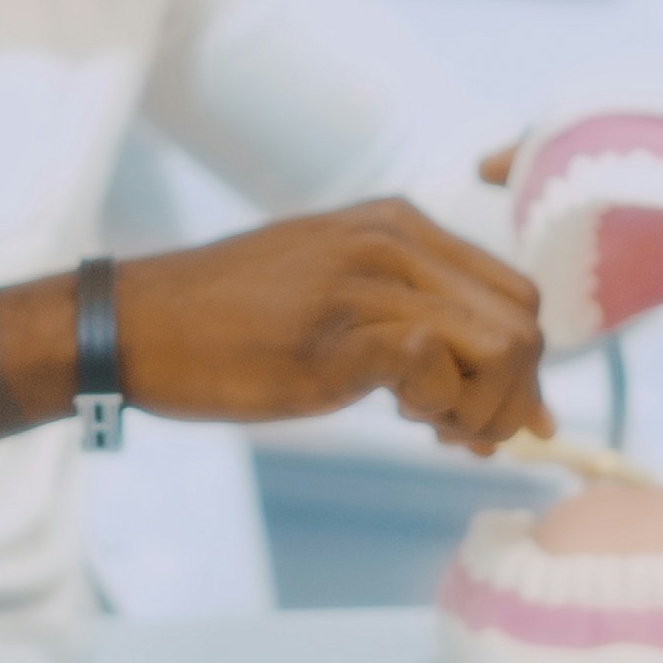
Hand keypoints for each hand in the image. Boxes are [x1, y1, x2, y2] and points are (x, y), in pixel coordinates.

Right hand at [118, 200, 552, 452]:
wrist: (137, 325)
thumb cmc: (233, 326)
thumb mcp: (337, 293)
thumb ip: (413, 319)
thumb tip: (498, 392)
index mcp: (403, 225)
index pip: (518, 294)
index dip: (525, 368)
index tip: (501, 418)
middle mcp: (396, 239)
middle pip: (524, 322)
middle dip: (513, 395)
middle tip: (464, 437)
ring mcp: (367, 279)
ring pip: (499, 345)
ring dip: (481, 408)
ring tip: (429, 427)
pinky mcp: (337, 330)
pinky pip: (435, 363)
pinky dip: (439, 406)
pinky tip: (401, 418)